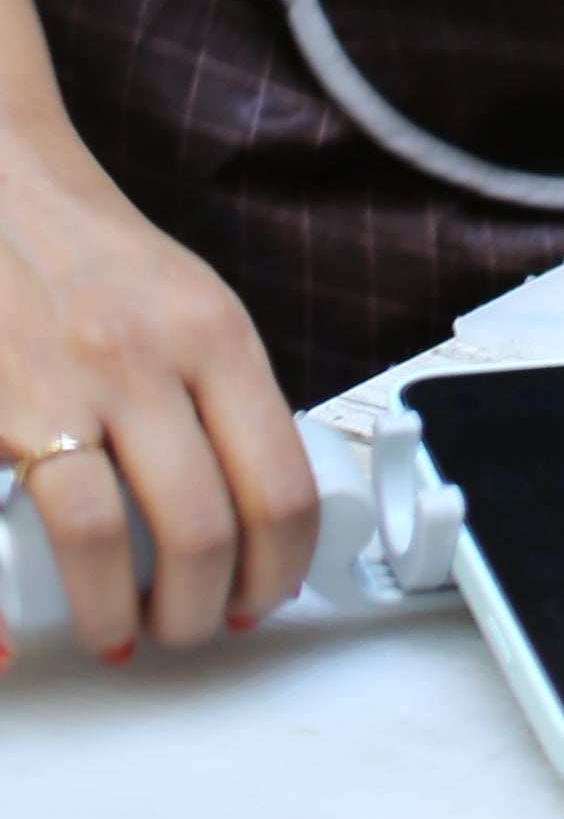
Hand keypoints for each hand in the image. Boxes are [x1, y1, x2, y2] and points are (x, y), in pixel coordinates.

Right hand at [0, 113, 312, 658]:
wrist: (3, 182)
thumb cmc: (89, 254)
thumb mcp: (186, 304)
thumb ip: (222, 392)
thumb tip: (257, 505)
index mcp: (213, 334)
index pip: (280, 483)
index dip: (279, 567)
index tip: (266, 596)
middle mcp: (145, 357)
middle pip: (206, 528)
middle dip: (205, 609)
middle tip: (195, 626)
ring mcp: (63, 384)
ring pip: (110, 543)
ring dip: (122, 616)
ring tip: (123, 630)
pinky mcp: (0, 409)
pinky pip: (20, 526)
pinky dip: (9, 609)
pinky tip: (21, 637)